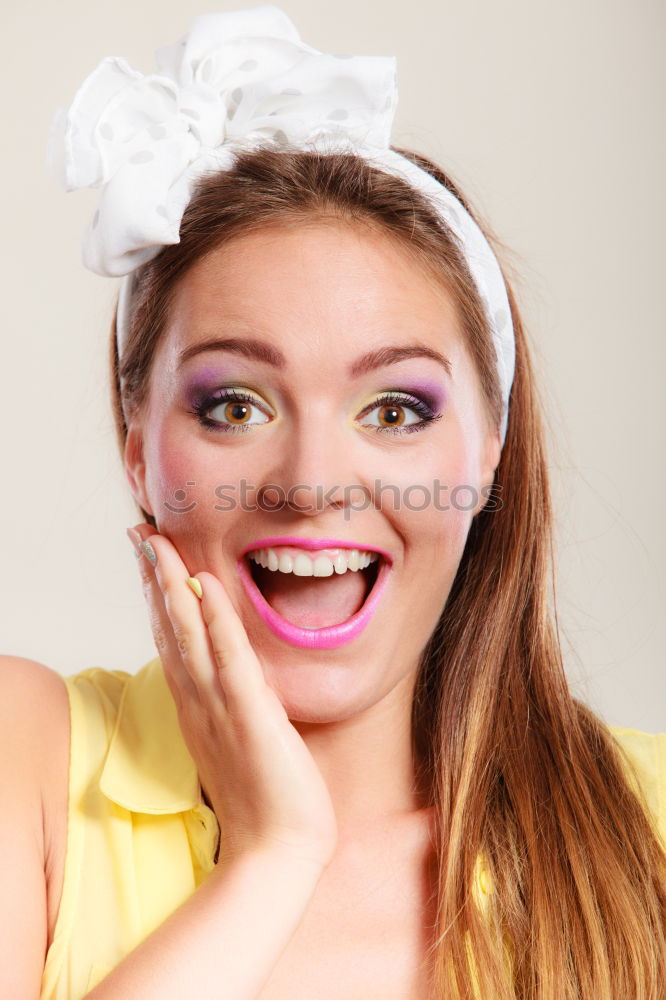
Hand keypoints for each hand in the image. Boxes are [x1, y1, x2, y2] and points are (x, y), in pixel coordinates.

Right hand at [127, 524, 337, 870]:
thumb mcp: (244, 740)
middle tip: (140, 536)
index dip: (159, 598)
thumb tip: (235, 678)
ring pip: (190, 635)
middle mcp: (200, 702)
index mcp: (199, 706)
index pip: (173, 641)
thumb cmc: (268, 799)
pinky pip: (231, 659)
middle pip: (170, 629)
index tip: (149, 560)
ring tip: (157, 545)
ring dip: (172, 587)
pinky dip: (218, 620)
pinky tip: (208, 586)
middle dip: (154, 580)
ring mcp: (221, 708)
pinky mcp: (250, 716)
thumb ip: (234, 706)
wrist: (279, 852)